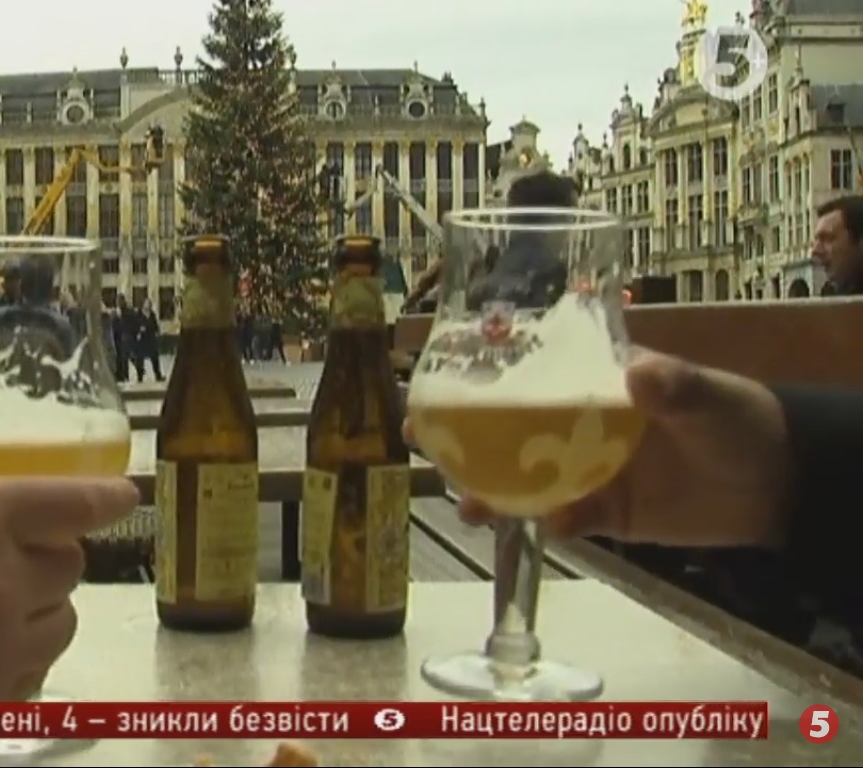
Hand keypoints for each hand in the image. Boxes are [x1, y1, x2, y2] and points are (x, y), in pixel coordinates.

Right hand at [0, 400, 139, 701]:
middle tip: (19, 551)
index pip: (69, 504)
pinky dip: (21, 660)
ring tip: (4, 604)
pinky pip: (32, 677)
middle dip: (52, 554)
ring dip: (44, 608)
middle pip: (70, 565)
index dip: (104, 498)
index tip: (125, 494)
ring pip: (62, 624)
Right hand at [406, 350, 791, 547]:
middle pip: (506, 426)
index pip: (527, 370)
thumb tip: (639, 373)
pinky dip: (549, 523)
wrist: (776, 488)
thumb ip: (675, 386)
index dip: (478, 373)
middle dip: (459, 434)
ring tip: (466, 502)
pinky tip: (543, 525)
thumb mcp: (708, 395)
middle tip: (418, 437)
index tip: (434, 375)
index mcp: (593, 382)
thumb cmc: (739, 420)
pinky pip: (564, 518)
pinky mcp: (605, 512)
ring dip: (490, 488)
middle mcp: (579, 424)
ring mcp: (588, 469)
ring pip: (523, 477)